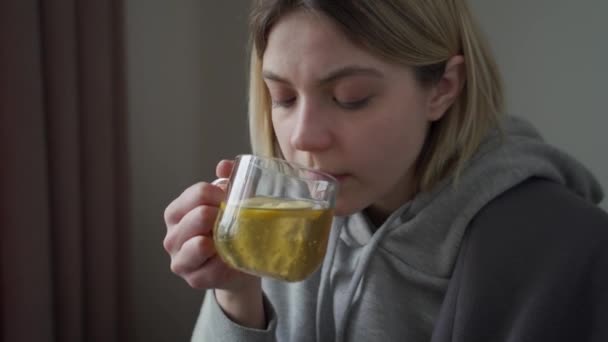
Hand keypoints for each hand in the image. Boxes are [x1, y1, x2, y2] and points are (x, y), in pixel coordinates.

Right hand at [163, 159, 258, 290]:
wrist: (239, 264)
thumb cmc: (230, 228)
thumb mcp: (231, 201)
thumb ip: (229, 179)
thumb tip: (223, 166)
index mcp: (176, 212)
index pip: (197, 193)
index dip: (221, 194)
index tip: (232, 201)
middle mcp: (172, 236)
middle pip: (199, 216)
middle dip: (222, 216)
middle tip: (234, 220)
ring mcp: (180, 259)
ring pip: (199, 244)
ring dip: (220, 240)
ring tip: (229, 239)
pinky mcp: (193, 279)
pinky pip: (211, 268)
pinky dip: (225, 262)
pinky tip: (230, 258)